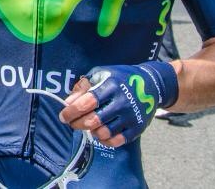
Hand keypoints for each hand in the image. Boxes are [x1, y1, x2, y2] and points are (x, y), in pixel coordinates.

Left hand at [60, 61, 178, 146]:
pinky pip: (117, 141)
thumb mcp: (100, 74)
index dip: (72, 111)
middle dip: (77, 124)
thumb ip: (83, 87)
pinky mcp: (138, 128)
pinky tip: (100, 133)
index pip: (87, 102)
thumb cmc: (119, 78)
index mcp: (110, 86)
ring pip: (104, 133)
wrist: (151, 84)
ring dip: (91, 131)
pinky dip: (104, 140)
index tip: (63, 116)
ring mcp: (131, 116)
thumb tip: (68, 103)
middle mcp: (122, 102)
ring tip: (88, 125)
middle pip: (93, 120)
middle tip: (72, 123)